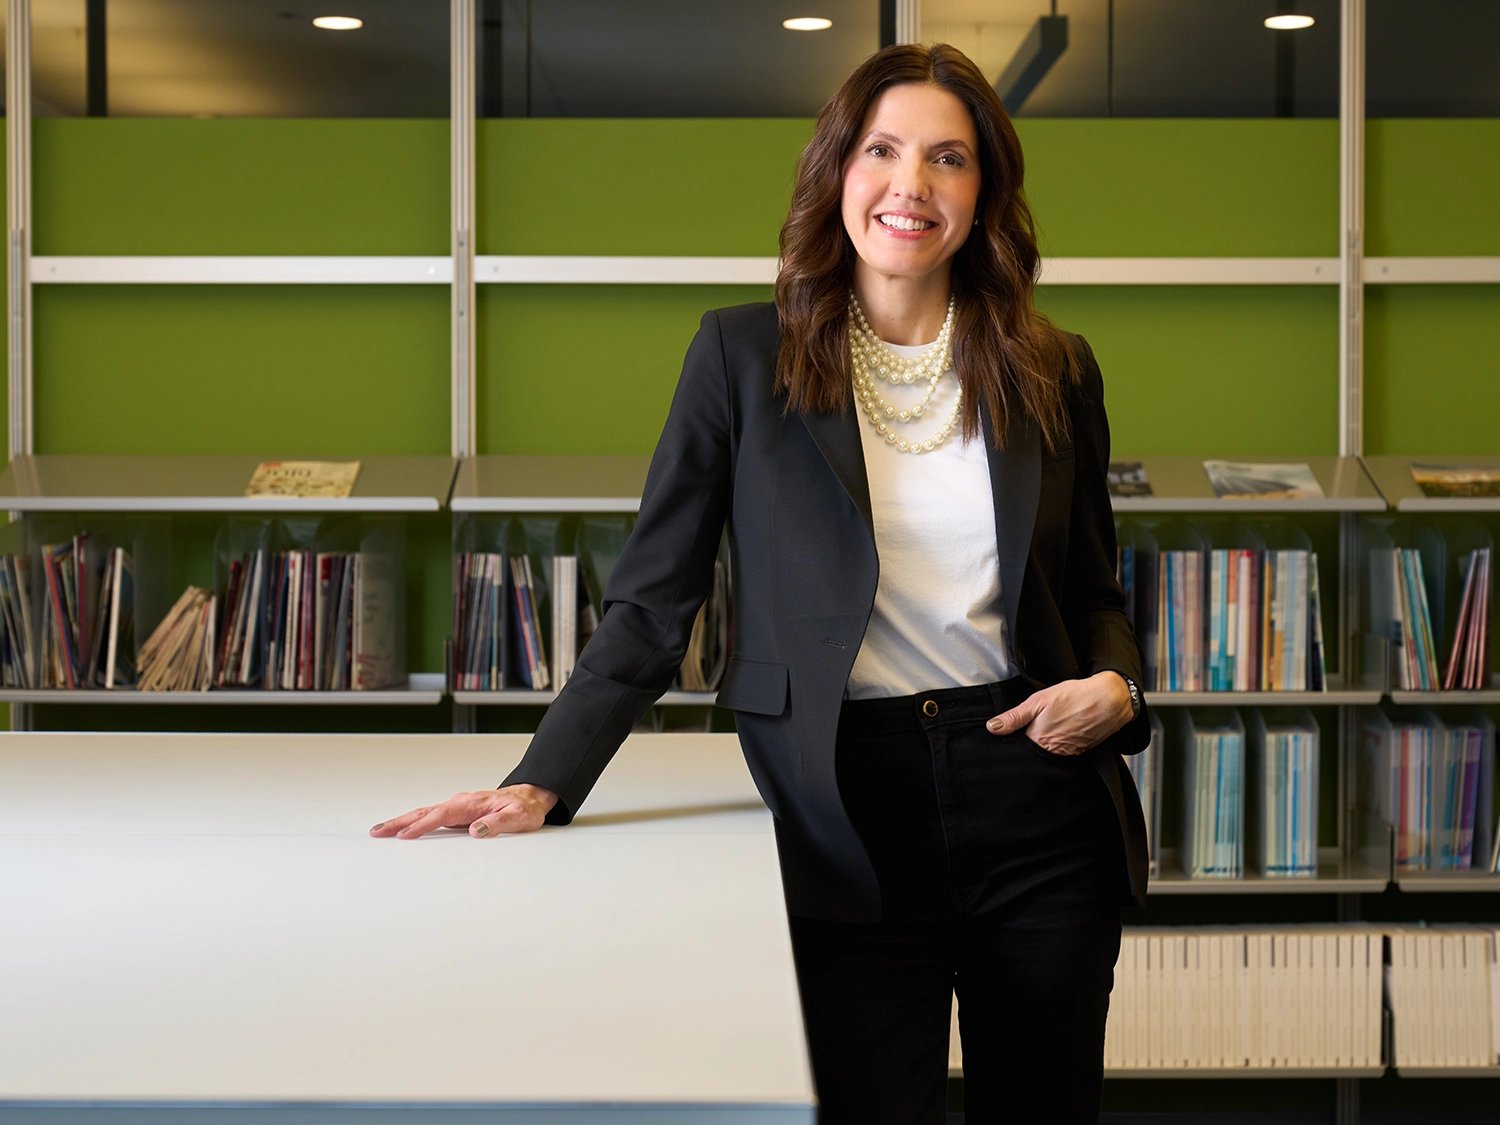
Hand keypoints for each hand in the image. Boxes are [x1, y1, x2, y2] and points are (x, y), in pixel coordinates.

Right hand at [369, 784, 559, 839]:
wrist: (530, 797)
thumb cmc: (525, 808)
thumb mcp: (518, 818)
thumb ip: (498, 824)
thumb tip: (476, 830)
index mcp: (472, 803)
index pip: (441, 815)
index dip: (421, 826)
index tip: (404, 836)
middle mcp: (461, 803)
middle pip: (424, 812)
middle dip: (399, 822)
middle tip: (377, 832)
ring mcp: (458, 807)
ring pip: (425, 813)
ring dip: (402, 822)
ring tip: (381, 831)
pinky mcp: (458, 813)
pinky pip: (432, 817)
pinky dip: (414, 823)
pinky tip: (403, 830)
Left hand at [984, 672, 1132, 756]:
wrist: (1110, 699)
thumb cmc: (1075, 697)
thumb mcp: (1039, 701)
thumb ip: (1014, 717)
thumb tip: (993, 728)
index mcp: (1039, 741)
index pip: (1018, 749)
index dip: (1013, 742)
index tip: (1010, 735)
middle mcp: (1053, 752)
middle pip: (1034, 753)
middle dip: (1030, 744)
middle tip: (1037, 725)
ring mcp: (1069, 753)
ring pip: (1049, 753)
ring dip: (1047, 743)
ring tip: (1053, 725)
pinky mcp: (1081, 751)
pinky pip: (1065, 751)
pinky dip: (1062, 743)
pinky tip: (1064, 728)